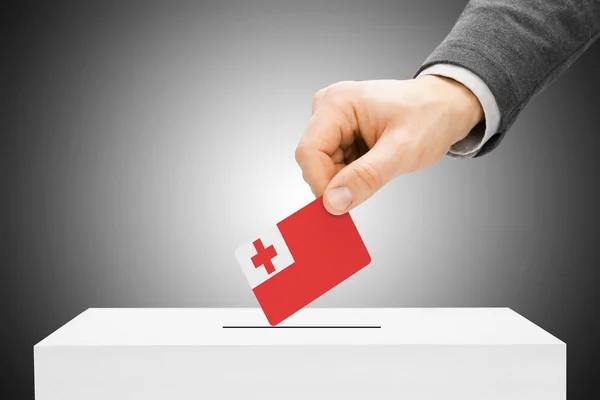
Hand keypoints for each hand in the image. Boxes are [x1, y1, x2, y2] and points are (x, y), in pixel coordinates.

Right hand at [295, 75, 483, 214]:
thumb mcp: (402, 150)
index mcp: (338, 102)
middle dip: (337, 181)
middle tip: (372, 182)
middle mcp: (328, 107)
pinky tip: (373, 163)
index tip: (341, 205)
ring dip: (346, 178)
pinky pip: (332, 164)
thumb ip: (366, 177)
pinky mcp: (338, 132)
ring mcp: (332, 120)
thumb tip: (333, 202)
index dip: (321, 183)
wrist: (444, 107)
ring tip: (378, 166)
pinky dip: (350, 174)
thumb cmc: (429, 117)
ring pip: (322, 166)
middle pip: (313, 160)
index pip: (308, 152)